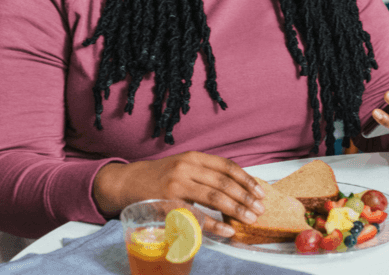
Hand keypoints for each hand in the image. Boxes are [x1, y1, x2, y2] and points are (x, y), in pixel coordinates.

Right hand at [92, 151, 265, 237]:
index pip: (226, 166)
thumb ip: (206, 173)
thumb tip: (238, 187)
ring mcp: (177, 185)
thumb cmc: (160, 176)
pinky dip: (215, 224)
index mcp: (193, 157)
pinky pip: (197, 216)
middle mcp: (186, 168)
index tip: (260, 191)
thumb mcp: (183, 166)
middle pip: (223, 183)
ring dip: (236, 210)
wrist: (128, 182)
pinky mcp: (169, 203)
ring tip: (250, 219)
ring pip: (214, 198)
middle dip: (245, 197)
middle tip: (260, 209)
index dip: (246, 179)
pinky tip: (227, 231)